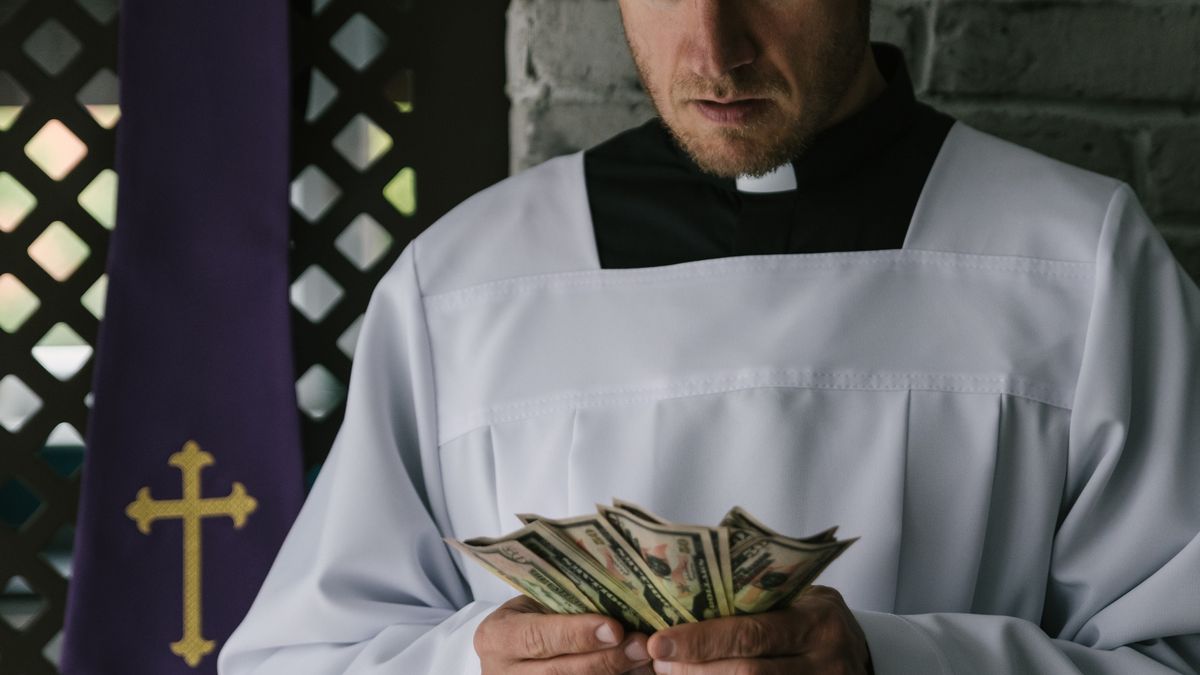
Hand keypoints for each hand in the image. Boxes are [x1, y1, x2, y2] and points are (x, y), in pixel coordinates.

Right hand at [475, 595, 653, 673]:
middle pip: (560, 671)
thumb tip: (618, 601)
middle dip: (605, 659)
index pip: (538, 637)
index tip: (614, 628)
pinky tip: (635, 673)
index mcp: (497, 636)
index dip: (577, 634)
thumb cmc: (527, 617)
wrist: (506, 651)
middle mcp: (504, 671)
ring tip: (644, 661)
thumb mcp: (533, 604)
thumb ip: (564, 607)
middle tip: (641, 645)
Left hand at [645, 586, 872, 673]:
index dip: (702, 640)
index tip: (661, 641)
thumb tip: (687, 599)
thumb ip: (758, 602)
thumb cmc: (816, 618)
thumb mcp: (800, 599)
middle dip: (696, 667)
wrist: (861, 653)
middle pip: (748, 672)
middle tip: (661, 661)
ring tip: (674, 673)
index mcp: (817, 620)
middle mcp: (824, 660)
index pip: (752, 633)